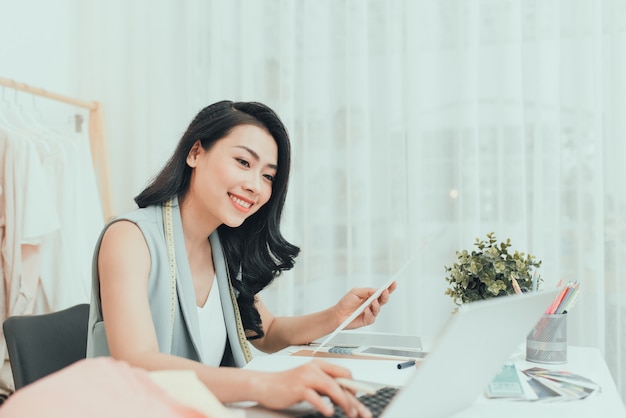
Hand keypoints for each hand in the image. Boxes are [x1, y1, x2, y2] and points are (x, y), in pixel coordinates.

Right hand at [255, 360, 371, 417]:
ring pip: (332, 388)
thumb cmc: (287, 385)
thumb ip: (324, 387)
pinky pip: (315, 397)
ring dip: (344, 403)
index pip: (344, 374)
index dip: (355, 387)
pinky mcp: (297, 388)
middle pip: (341, 382)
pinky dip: (324, 406)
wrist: (264, 385)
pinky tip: (329, 412)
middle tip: (360, 412)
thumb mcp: (309, 383)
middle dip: (353, 399)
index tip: (363, 399)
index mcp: (319, 366)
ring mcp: (306, 377)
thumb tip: (343, 398)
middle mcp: (314, 369)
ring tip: (350, 413)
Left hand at [334, 281, 396, 329]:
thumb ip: (367, 291)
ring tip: (372, 302)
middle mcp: (372, 304)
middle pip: (383, 300)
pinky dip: (369, 313)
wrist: (338, 314)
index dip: (389, 288)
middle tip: (385, 292)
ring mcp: (371, 312)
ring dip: (376, 304)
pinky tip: (365, 310)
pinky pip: (372, 317)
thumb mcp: (355, 292)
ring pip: (378, 308)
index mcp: (370, 295)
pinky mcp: (367, 320)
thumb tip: (377, 290)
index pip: (382, 291)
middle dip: (386, 295)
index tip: (393, 283)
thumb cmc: (346, 302)